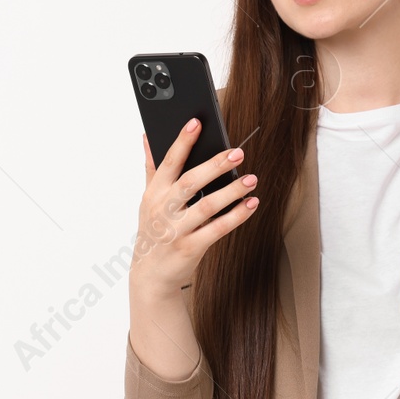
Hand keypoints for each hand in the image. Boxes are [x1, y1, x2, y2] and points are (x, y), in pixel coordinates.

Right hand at [131, 118, 259, 298]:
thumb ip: (152, 168)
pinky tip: (250, 204)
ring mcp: (176, 230)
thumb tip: (148, 136)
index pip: (169, 162)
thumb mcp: (148, 200)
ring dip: (231, 191)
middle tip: (238, 153)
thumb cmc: (153, 232)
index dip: (182, 142)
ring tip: (251, 179)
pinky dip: (236, 216)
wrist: (151, 275)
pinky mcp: (190, 248)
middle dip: (215, 166)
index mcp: (154, 194)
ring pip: (207, 206)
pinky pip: (217, 229)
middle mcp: (163, 210)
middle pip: (190, 182)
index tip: (196, 123)